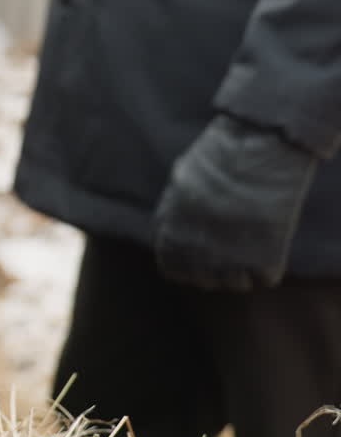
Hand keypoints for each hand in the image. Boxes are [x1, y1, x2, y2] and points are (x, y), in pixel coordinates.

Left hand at [152, 114, 318, 290]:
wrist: (255, 152)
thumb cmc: (216, 158)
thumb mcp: (178, 181)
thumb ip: (171, 210)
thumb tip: (166, 228)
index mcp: (172, 235)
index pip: (172, 269)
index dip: (187, 262)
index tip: (202, 251)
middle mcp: (197, 254)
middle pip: (203, 281)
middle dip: (215, 267)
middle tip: (230, 245)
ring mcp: (230, 261)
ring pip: (235, 284)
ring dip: (243, 269)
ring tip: (250, 243)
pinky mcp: (264, 261)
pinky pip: (263, 278)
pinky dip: (268, 266)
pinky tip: (269, 243)